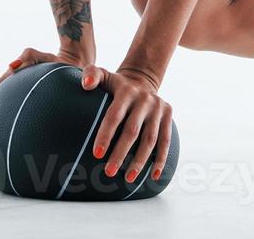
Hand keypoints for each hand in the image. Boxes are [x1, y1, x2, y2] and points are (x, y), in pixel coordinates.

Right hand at [0, 46, 89, 132]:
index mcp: (9, 78)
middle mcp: (11, 87)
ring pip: (2, 110)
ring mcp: (19, 93)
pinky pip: (19, 113)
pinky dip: (14, 124)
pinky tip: (20, 140)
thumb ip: (28, 56)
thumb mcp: (42, 56)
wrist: (70, 62)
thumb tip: (10, 67)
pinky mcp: (31, 99)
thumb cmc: (55, 59)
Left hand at [80, 65, 174, 184]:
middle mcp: (145, 99)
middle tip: (108, 172)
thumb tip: (86, 85)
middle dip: (121, 153)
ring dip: (140, 161)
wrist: (143, 78)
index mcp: (126, 91)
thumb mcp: (104, 74)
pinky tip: (154, 176)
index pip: (115, 116)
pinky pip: (165, 141)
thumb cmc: (115, 84)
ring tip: (128, 179)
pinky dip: (161, 159)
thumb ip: (91, 74)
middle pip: (133, 131)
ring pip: (150, 139)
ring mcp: (158, 108)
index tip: (97, 154)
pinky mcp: (168, 115)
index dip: (106, 135)